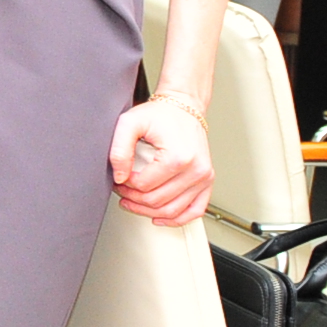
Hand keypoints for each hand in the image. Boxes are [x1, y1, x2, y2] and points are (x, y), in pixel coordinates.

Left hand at [111, 95, 213, 226]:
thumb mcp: (130, 123)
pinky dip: (176, 219)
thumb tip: (120, 177)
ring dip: (148, 211)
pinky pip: (195, 211)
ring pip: (172, 211)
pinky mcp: (207, 181)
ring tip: (133, 202)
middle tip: (122, 190)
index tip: (119, 178)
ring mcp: (204, 177)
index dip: (125, 185)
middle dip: (133, 199)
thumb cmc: (160, 114)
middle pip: (157, 201)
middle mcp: (196, 170)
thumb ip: (119, 150)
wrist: (183, 107)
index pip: (144, 186)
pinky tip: (159, 217)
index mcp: (179, 157)